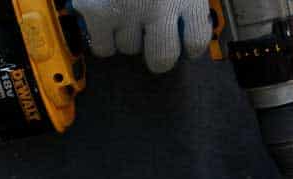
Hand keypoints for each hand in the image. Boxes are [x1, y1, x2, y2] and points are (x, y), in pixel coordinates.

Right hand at [72, 0, 211, 72]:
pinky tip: (103, 16)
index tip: (184, 46)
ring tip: (122, 10)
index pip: (196, 42)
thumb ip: (182, 1)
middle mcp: (159, 4)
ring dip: (126, 36)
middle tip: (151, 41)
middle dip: (157, 53)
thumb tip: (184, 32)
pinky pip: (103, 46)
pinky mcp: (96, 11)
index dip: (189, 46)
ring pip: (129, 49)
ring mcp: (126, 9)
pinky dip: (102, 36)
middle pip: (162, 58)